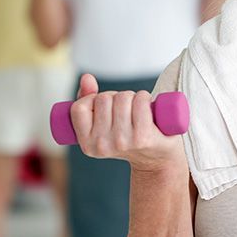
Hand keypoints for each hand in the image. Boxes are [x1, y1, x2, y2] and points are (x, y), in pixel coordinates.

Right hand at [69, 74, 186, 172]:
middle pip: (104, 98)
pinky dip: (146, 98)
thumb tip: (86, 77)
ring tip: (137, 110)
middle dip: (116, 97)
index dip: (92, 99)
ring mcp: (122, 142)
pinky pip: (140, 101)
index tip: (105, 107)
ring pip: (123, 97)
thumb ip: (87, 100)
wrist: (157, 159)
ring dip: (133, 97)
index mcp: (87, 144)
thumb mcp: (102, 125)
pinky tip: (148, 108)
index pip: (79, 108)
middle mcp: (102, 145)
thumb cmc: (127, 137)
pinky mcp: (143, 137)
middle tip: (126, 110)